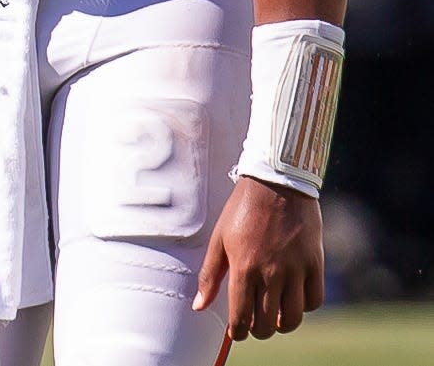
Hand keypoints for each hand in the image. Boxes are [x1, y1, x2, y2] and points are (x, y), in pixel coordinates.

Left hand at [193, 175, 323, 340]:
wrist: (275, 181)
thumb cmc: (243, 208)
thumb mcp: (219, 237)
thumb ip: (210, 274)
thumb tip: (199, 306)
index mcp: (243, 267)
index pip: (240, 318)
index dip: (238, 332)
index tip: (237, 331)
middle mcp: (270, 272)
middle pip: (266, 325)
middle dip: (257, 330)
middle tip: (255, 321)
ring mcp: (294, 269)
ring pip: (292, 319)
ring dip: (282, 324)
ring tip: (275, 315)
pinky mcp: (314, 263)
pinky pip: (314, 301)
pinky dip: (304, 306)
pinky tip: (294, 297)